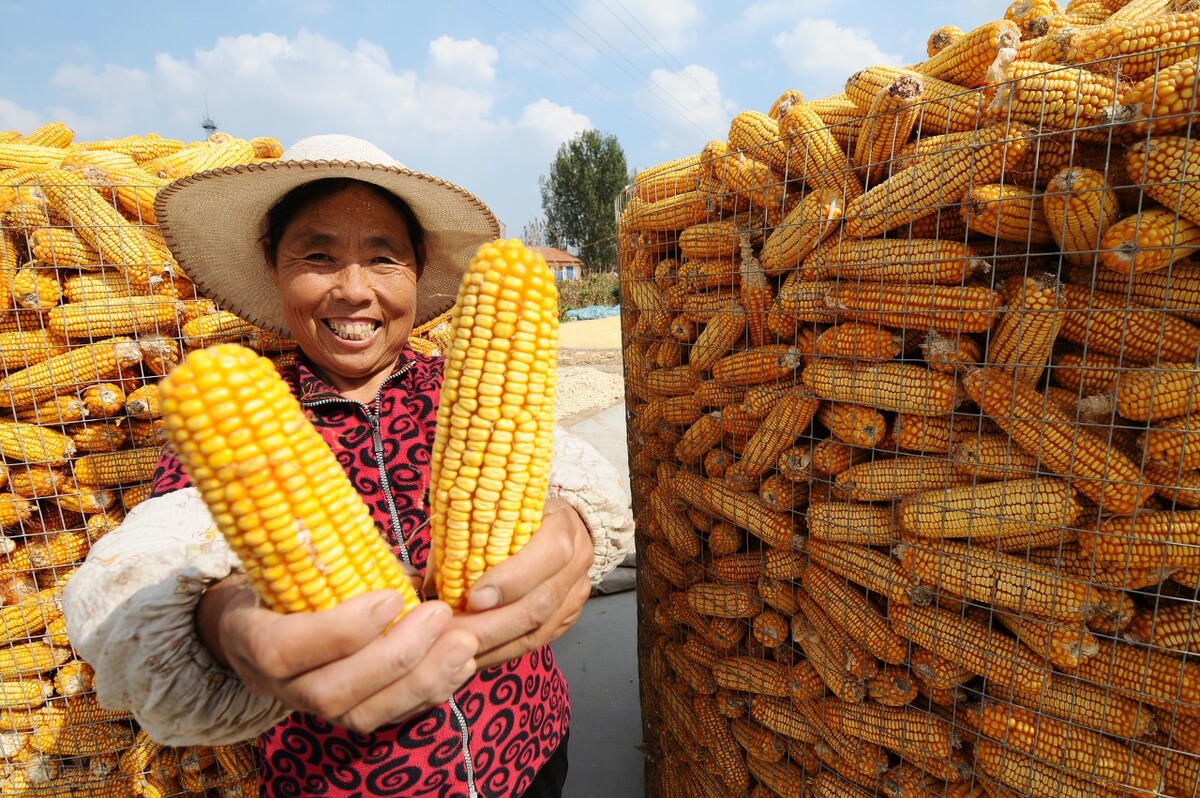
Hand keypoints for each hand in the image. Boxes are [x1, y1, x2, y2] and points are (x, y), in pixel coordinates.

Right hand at [197, 575, 479, 732]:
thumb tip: (392, 557)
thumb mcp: (291, 559)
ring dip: (421, 680)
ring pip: (364, 715)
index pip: (282, 650)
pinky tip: (460, 664)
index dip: (339, 631)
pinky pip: (390, 718)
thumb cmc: (286, 577)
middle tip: (439, 615)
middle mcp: (276, 685)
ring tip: (463, 644)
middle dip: (394, 656)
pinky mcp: (348, 715)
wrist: (265, 621)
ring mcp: (313, 708)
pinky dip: (430, 692)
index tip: (392, 596)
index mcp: (249, 637)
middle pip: (331, 693)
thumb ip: (333, 555)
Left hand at [446, 497, 592, 669]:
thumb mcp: (494, 509)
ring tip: (456, 652)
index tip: (473, 597)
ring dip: (494, 646)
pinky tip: (474, 656)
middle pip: (541, 602)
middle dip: (493, 625)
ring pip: (540, 630)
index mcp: (562, 524)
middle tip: (453, 635)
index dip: (512, 579)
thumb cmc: (516, 512)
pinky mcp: (569, 617)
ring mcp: (576, 593)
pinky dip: (502, 652)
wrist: (560, 522)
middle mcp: (578, 560)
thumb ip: (464, 536)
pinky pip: (537, 642)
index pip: (548, 553)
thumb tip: (427, 582)